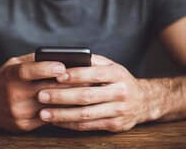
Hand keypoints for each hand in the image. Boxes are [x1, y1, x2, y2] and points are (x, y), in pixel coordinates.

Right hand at [0, 53, 80, 131]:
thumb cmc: (4, 80)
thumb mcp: (12, 65)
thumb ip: (33, 60)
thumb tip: (58, 56)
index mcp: (10, 76)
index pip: (28, 71)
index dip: (46, 68)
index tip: (63, 65)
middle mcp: (13, 95)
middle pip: (45, 89)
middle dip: (68, 84)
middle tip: (87, 78)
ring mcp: (19, 112)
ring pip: (50, 106)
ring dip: (70, 99)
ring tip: (86, 92)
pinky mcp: (24, 125)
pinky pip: (48, 117)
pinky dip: (62, 110)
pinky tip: (74, 105)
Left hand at [37, 55, 152, 131]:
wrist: (144, 101)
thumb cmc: (120, 80)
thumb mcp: (111, 66)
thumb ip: (92, 62)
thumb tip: (66, 60)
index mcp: (118, 74)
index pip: (95, 74)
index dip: (75, 75)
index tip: (56, 75)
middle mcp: (120, 93)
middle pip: (87, 96)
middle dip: (62, 96)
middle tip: (42, 95)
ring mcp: (118, 111)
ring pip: (86, 114)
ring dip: (62, 114)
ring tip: (44, 112)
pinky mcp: (114, 126)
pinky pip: (88, 126)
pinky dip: (70, 124)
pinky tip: (56, 121)